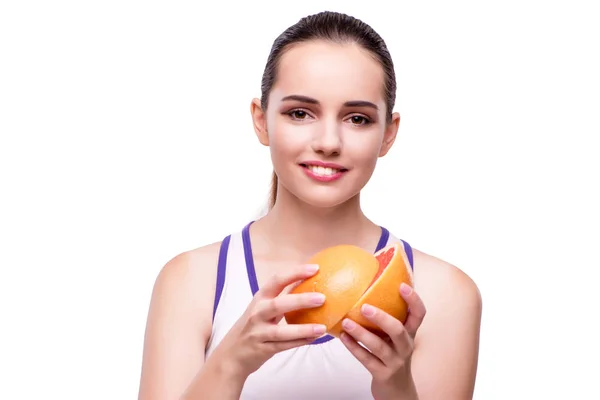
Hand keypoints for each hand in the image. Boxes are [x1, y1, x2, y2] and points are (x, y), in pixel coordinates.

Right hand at [214, 263, 326, 377]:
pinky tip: (314, 339)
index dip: (295, 273)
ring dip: (303, 329)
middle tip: (322, 298)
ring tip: (322, 328)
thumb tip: (309, 281)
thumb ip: (283, 296)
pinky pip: (283, 346)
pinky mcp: (262, 349)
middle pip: (279, 304)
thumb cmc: (253, 326)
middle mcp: (257, 313)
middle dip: (301, 300)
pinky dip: (299, 342)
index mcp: (260, 299)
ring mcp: (258, 332)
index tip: (314, 268)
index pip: (277, 281)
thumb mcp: (263, 307)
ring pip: (281, 331)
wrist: (231, 353)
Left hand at [339, 283, 425, 399]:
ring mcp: (395, 362)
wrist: (397, 391)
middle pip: (398, 330)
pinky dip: (353, 347)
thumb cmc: (392, 355)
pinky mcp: (383, 374)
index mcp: (410, 333)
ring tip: (346, 322)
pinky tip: (342, 337)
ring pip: (379, 346)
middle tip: (363, 306)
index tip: (401, 285)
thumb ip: (387, 318)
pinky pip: (367, 359)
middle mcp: (406, 346)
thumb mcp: (395, 338)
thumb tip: (365, 288)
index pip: (419, 314)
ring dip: (361, 333)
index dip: (413, 300)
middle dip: (381, 317)